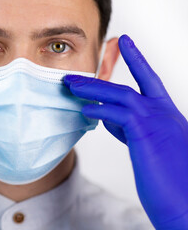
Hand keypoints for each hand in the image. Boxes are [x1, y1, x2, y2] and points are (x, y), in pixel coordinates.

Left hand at [64, 35, 187, 228]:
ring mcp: (157, 121)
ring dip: (92, 89)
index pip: (149, 80)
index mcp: (167, 115)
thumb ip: (130, 128)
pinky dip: (98, 110)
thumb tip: (107, 117)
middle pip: (127, 86)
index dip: (136, 59)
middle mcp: (164, 113)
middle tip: (74, 75)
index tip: (124, 42)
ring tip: (70, 86)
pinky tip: (84, 111)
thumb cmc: (168, 179)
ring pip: (119, 95)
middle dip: (98, 78)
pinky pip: (117, 114)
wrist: (187, 205)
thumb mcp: (149, 147)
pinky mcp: (146, 133)